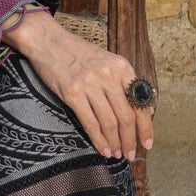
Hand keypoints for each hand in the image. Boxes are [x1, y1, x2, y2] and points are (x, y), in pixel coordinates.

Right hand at [3, 9, 153, 162]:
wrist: (48, 41)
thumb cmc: (77, 53)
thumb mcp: (106, 61)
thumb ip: (122, 83)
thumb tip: (139, 111)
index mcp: (122, 67)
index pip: (140, 104)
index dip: (146, 128)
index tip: (147, 144)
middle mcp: (108, 75)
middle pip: (126, 117)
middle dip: (130, 141)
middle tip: (130, 154)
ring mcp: (90, 84)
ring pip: (109, 122)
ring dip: (115, 143)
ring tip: (116, 154)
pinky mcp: (72, 93)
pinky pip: (90, 123)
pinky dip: (98, 140)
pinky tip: (102, 148)